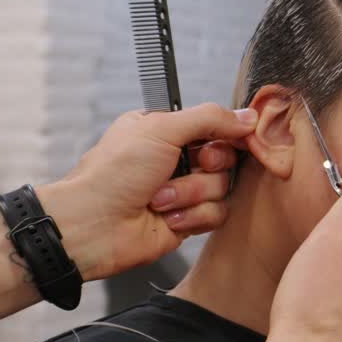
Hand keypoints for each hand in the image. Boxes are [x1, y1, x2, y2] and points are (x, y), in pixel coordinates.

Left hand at [40, 104, 257, 280]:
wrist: (93, 225)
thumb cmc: (112, 174)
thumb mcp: (160, 128)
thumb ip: (209, 118)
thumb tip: (248, 116)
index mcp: (165, 131)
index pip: (215, 126)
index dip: (226, 133)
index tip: (230, 138)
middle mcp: (176, 159)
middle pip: (225, 158)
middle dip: (206, 165)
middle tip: (183, 166)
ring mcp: (183, 191)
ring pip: (222, 187)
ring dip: (191, 193)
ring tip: (159, 198)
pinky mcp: (188, 219)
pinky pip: (216, 214)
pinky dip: (192, 215)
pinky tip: (166, 217)